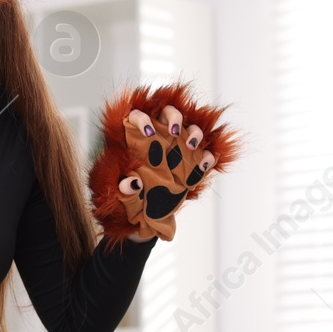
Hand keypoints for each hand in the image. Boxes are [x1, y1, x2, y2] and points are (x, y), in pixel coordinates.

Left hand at [89, 83, 236, 243]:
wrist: (147, 217)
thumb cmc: (131, 203)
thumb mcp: (125, 198)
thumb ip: (125, 190)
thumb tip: (133, 183)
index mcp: (136, 141)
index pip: (137, 117)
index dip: (142, 118)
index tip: (148, 131)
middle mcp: (159, 138)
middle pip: (168, 114)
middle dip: (173, 117)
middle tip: (174, 132)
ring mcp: (178, 148)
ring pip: (190, 127)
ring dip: (194, 132)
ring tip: (192, 145)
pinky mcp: (193, 162)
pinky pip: (205, 153)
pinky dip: (208, 156)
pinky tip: (205, 165)